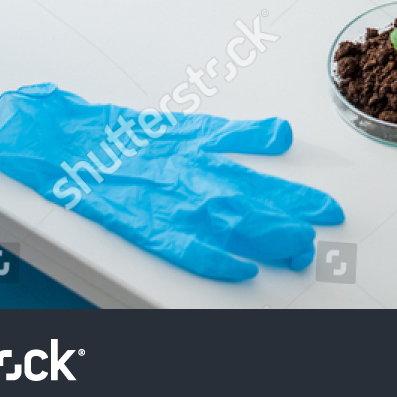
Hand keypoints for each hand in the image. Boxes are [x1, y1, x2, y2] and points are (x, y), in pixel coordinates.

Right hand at [0, 84, 343, 281]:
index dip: (299, 197)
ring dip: (264, 240)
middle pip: (252, 205)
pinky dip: (214, 259)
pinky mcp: (143, 226)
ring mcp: (166, 204)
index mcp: (202, 154)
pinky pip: (184, 247)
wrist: (68, 143)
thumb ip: (241, 133)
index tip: (328, 210)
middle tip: (319, 236)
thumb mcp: (192, 125)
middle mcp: (190, 178)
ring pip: (226, 226)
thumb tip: (283, 132)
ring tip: (296, 251)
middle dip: (289, 223)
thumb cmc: (128, 136)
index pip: (262, 179)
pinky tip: (240, 270)